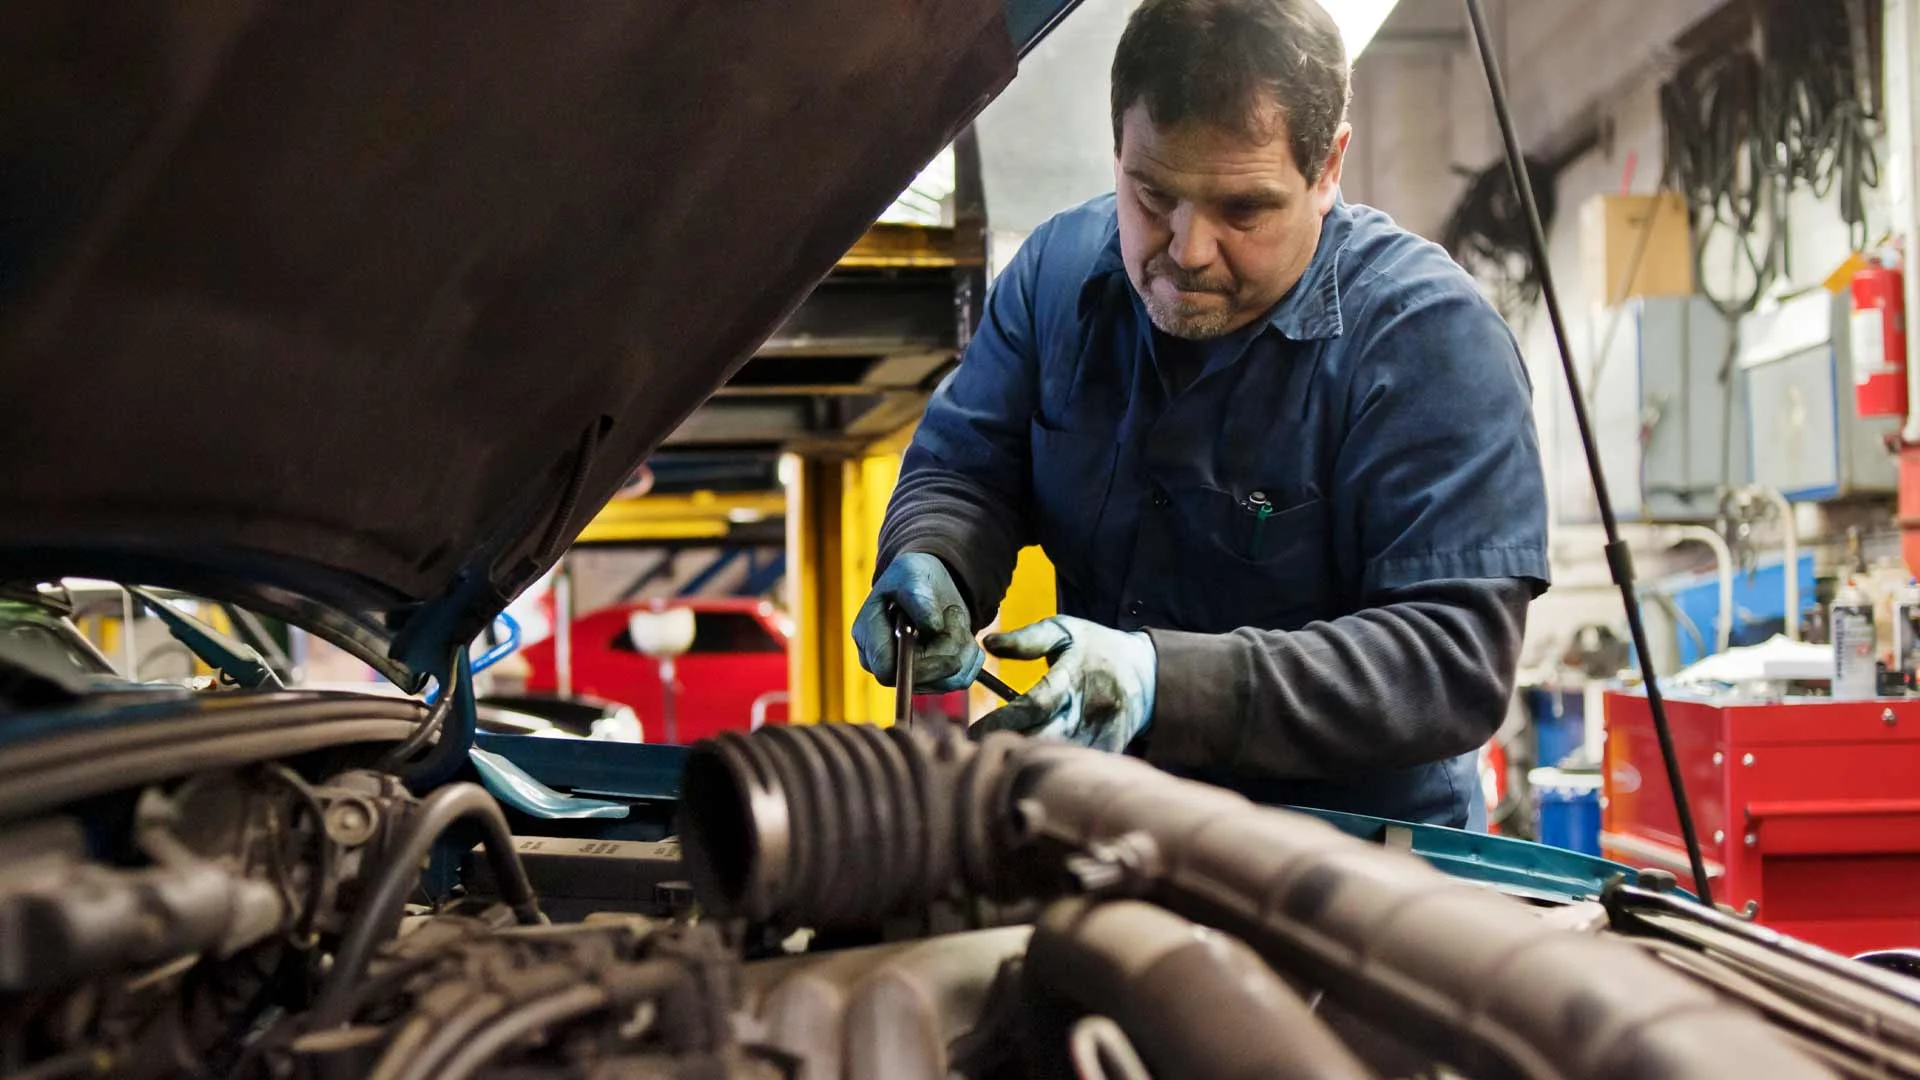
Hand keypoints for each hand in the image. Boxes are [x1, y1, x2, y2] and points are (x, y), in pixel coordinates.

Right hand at [852, 553, 984, 692]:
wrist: (930, 585)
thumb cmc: (912, 577)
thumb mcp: (912, 574)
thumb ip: (918, 596)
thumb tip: (933, 627)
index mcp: (868, 637)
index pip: (887, 671)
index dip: (918, 664)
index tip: (942, 635)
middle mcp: (885, 663)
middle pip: (919, 680)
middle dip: (947, 648)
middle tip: (954, 611)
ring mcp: (909, 675)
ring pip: (945, 681)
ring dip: (962, 647)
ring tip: (955, 615)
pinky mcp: (932, 680)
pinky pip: (960, 680)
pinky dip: (971, 656)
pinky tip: (964, 632)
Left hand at [972, 616, 1155, 751]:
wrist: (1146, 674)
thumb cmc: (1097, 648)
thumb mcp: (1065, 631)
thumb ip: (1028, 639)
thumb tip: (988, 643)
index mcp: (1074, 676)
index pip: (1035, 704)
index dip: (1004, 720)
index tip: (975, 731)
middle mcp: (1088, 709)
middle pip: (1044, 737)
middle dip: (1010, 746)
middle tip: (978, 753)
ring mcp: (1101, 733)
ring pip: (1058, 757)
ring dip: (1027, 761)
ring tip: (997, 763)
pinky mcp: (1107, 751)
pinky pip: (1075, 766)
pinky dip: (1051, 769)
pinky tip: (1028, 770)